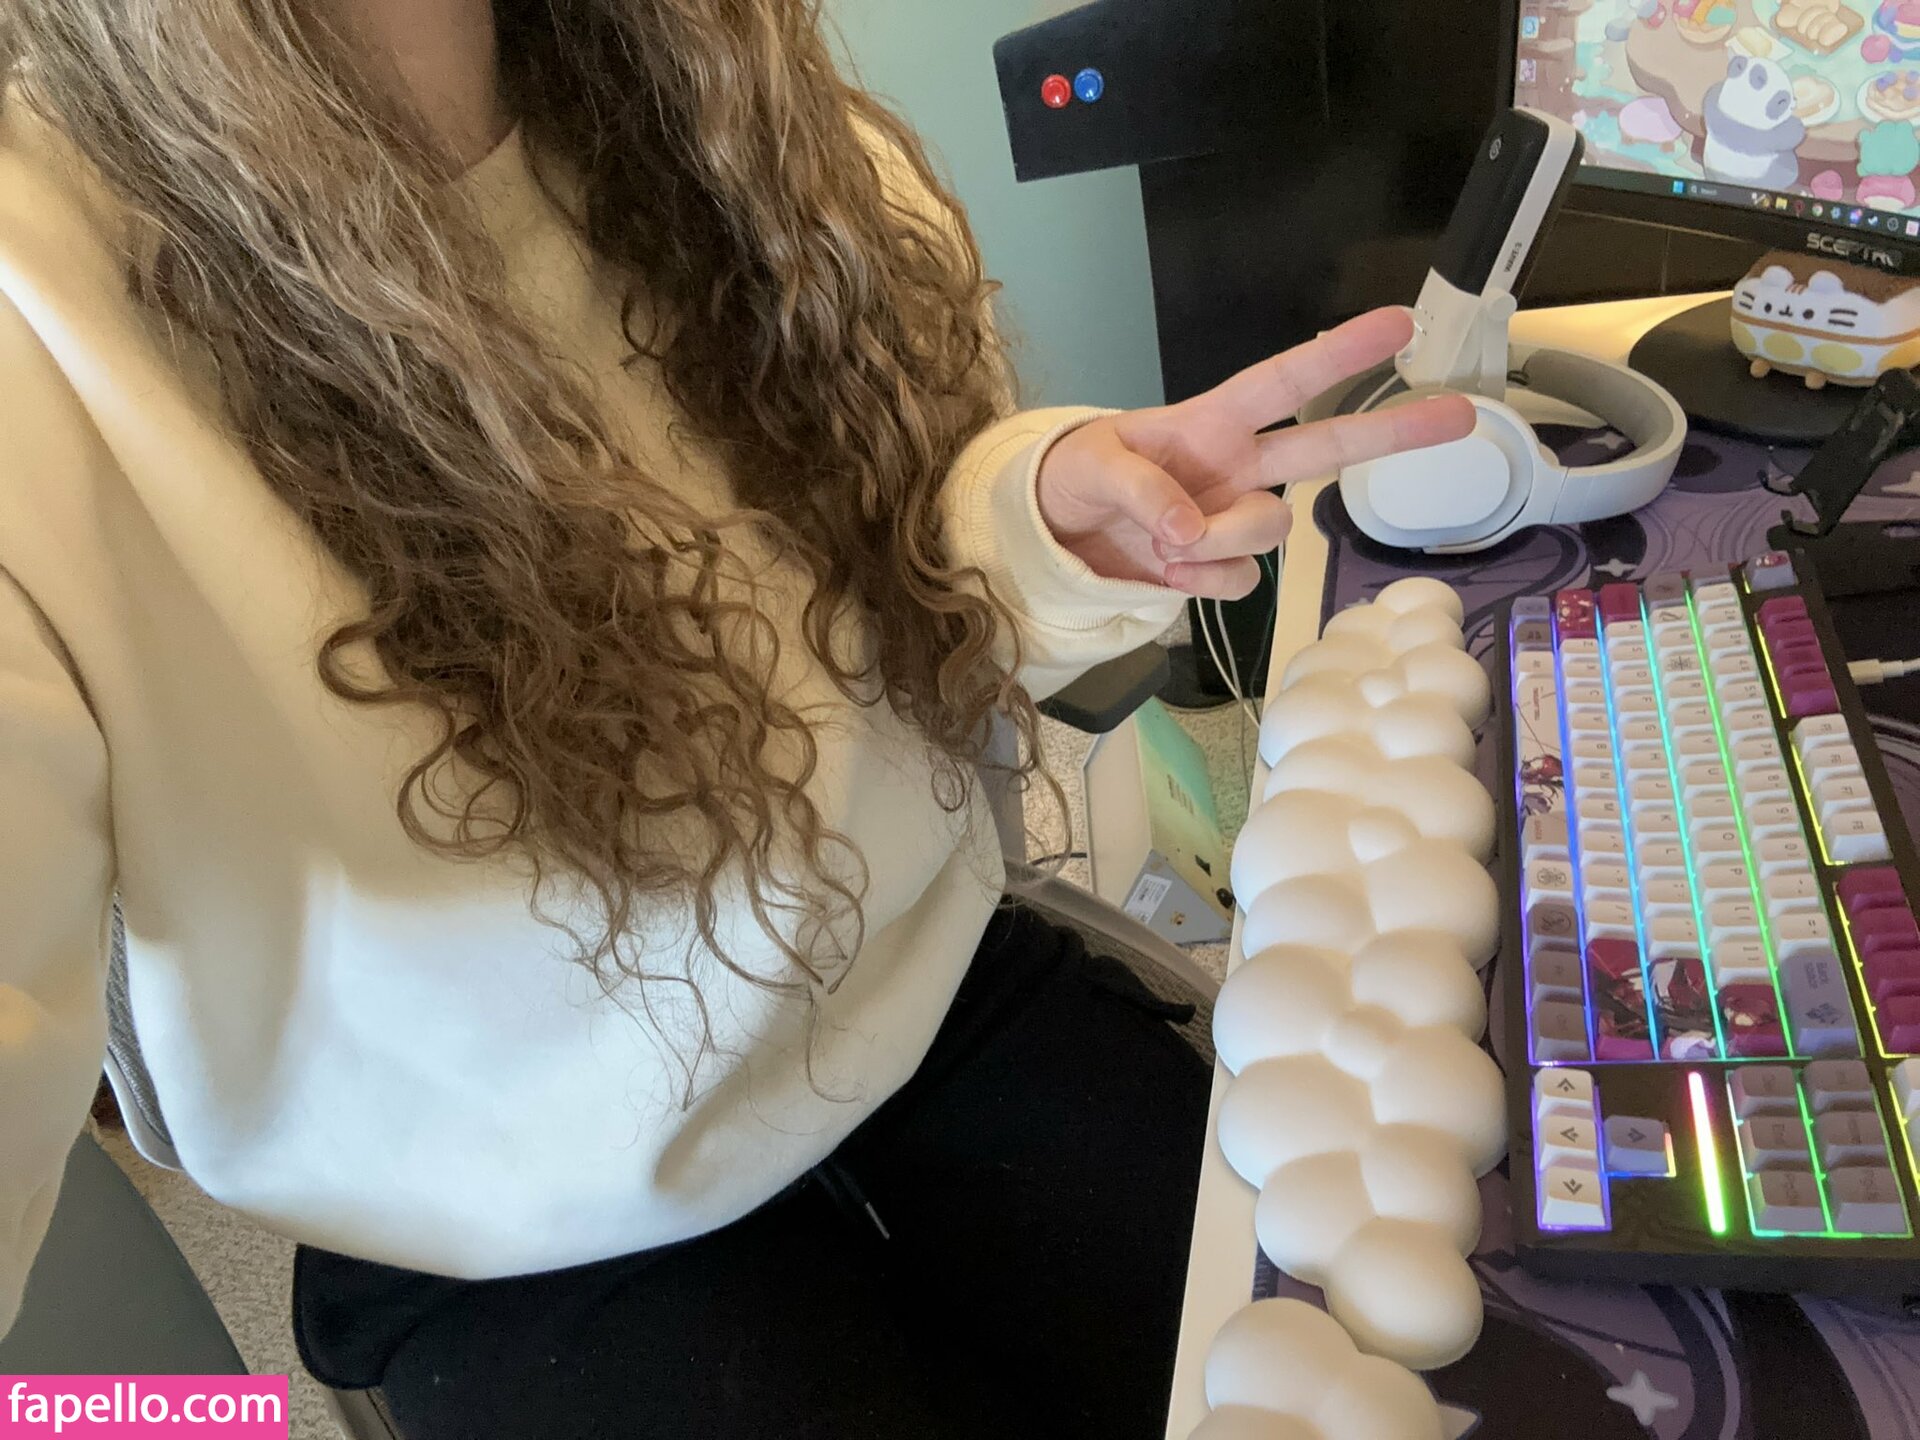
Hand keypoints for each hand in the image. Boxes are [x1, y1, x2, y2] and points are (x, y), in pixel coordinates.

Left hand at [1035, 308, 1475, 598]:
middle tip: (1460, 414)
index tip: (1399, 324)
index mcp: (1211, 421)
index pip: (1285, 381)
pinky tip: (1167, 572)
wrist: (1050, 537)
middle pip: (1328, 449)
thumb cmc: (1072, 478)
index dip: (1340, 354)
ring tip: (1162, 542)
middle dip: (1392, 433)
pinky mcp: (1219, 567)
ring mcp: (1231, 519)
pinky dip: (1203, 582)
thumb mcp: (1091, 465)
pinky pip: (1240, 582)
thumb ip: (1143, 489)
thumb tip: (1187, 529)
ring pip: (1271, 530)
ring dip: (1220, 541)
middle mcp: (1237, 466)